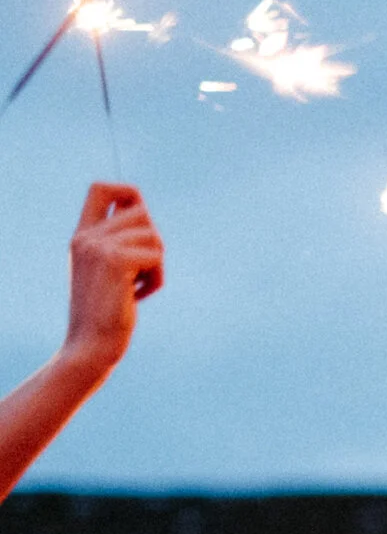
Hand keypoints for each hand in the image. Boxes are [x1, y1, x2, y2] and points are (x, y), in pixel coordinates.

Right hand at [63, 183, 162, 379]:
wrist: (90, 344)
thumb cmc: (105, 313)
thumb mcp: (107, 272)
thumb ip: (119, 244)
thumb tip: (145, 214)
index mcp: (82, 235)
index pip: (101, 189)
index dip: (128, 193)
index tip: (140, 219)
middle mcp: (87, 237)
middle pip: (142, 211)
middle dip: (153, 241)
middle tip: (140, 271)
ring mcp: (98, 247)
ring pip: (153, 236)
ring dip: (156, 265)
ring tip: (136, 287)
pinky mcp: (114, 261)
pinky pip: (156, 256)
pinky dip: (156, 279)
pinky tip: (138, 296)